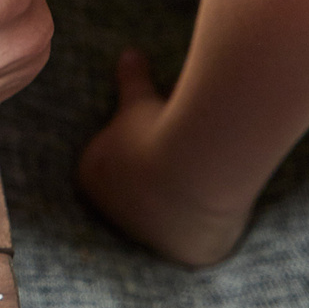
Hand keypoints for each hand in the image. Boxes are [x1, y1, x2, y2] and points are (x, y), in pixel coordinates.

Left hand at [74, 47, 258, 265]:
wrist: (190, 167)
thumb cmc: (159, 129)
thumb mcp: (141, 101)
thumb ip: (132, 80)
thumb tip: (130, 53)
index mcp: (90, 178)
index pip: (106, 170)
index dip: (137, 154)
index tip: (158, 143)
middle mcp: (110, 214)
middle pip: (134, 200)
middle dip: (155, 185)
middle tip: (183, 164)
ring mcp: (145, 237)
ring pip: (163, 223)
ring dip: (179, 209)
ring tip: (204, 184)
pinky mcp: (181, 254)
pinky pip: (192, 244)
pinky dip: (204, 233)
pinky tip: (219, 213)